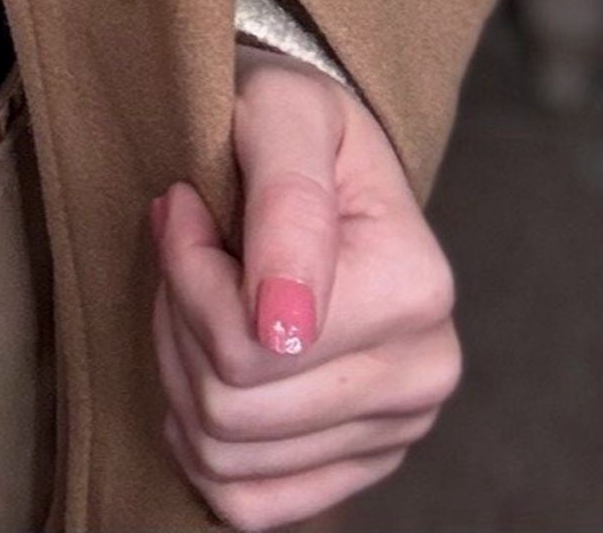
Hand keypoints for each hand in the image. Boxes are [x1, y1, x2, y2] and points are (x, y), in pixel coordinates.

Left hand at [150, 46, 460, 528]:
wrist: (315, 149)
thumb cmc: (287, 120)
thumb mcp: (280, 110)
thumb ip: (288, 199)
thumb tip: (286, 327)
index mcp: (417, 286)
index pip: (246, 342)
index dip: (185, 270)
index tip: (184, 204)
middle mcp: (424, 372)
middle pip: (231, 408)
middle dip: (178, 321)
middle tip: (187, 249)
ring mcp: (397, 430)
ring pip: (227, 456)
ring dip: (181, 373)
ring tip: (198, 295)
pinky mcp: (362, 465)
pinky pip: (250, 504)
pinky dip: (203, 447)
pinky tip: (206, 368)